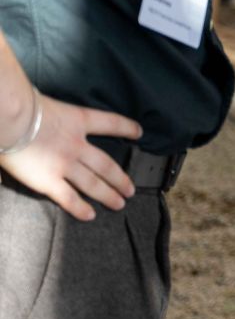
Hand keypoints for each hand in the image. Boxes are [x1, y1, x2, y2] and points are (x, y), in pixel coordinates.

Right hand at [0, 95, 141, 220]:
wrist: (11, 118)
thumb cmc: (23, 107)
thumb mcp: (48, 103)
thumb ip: (55, 115)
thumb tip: (49, 117)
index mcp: (78, 121)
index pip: (110, 123)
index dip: (126, 128)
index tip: (139, 133)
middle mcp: (77, 145)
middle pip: (106, 164)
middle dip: (120, 178)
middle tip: (131, 189)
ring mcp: (65, 164)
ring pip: (93, 184)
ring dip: (108, 195)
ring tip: (119, 203)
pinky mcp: (48, 181)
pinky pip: (68, 198)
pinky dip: (80, 208)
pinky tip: (90, 215)